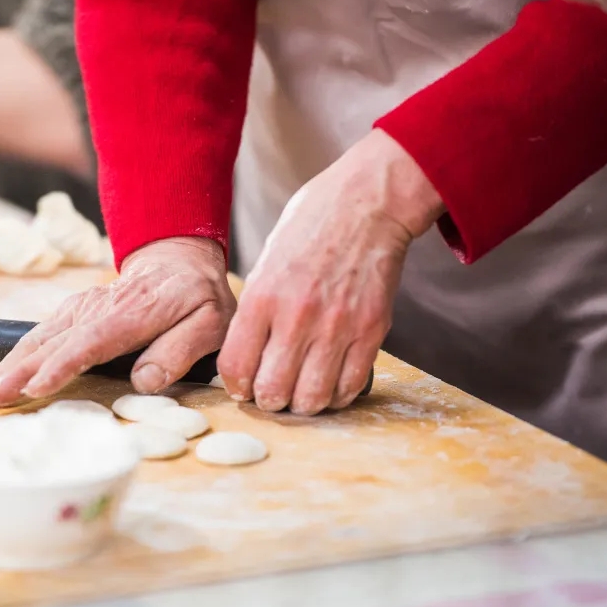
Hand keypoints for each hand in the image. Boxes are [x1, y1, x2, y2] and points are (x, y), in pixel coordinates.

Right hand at [0, 237, 235, 410]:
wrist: (177, 261)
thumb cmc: (197, 299)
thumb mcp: (210, 324)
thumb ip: (179, 351)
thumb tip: (144, 381)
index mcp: (133, 314)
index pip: (91, 342)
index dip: (61, 366)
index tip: (35, 388)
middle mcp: (97, 308)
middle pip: (52, 343)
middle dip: (16, 374)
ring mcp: (79, 308)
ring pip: (38, 339)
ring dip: (7, 368)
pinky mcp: (70, 313)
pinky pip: (39, 336)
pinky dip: (16, 357)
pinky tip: (0, 378)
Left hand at [216, 129, 443, 415]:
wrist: (367, 203)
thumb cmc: (311, 226)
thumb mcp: (265, 261)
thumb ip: (256, 309)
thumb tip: (246, 354)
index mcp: (261, 297)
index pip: (235, 367)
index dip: (236, 386)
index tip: (242, 385)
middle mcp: (296, 316)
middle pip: (271, 392)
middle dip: (267, 400)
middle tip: (272, 392)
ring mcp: (337, 327)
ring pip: (311, 399)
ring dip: (302, 403)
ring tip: (301, 391)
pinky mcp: (371, 331)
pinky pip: (350, 386)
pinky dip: (338, 395)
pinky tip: (330, 383)